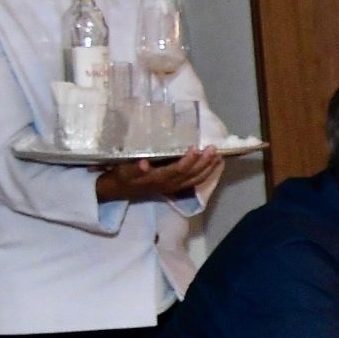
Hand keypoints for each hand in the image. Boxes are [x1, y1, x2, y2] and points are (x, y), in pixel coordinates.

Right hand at [95, 146, 220, 203]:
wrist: (120, 190)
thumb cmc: (123, 176)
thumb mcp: (124, 171)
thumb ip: (134, 168)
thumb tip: (144, 164)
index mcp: (158, 178)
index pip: (177, 169)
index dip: (188, 160)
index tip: (195, 147)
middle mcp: (169, 184)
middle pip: (191, 174)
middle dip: (204, 162)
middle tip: (213, 148)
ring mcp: (174, 186)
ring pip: (196, 179)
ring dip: (208, 168)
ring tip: (218, 156)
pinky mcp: (176, 187)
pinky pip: (195, 181)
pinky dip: (206, 173)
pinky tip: (213, 164)